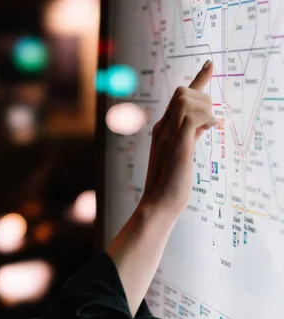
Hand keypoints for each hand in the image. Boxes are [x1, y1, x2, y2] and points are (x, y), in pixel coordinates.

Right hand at [140, 60, 217, 218]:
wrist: (158, 203)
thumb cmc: (170, 183)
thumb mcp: (182, 154)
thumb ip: (190, 136)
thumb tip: (205, 123)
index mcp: (162, 129)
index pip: (179, 98)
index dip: (198, 79)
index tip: (209, 64)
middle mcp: (162, 127)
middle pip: (183, 92)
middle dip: (204, 97)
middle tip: (210, 123)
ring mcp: (168, 134)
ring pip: (187, 98)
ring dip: (206, 108)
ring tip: (210, 128)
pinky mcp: (177, 142)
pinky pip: (194, 114)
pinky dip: (207, 117)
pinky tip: (210, 129)